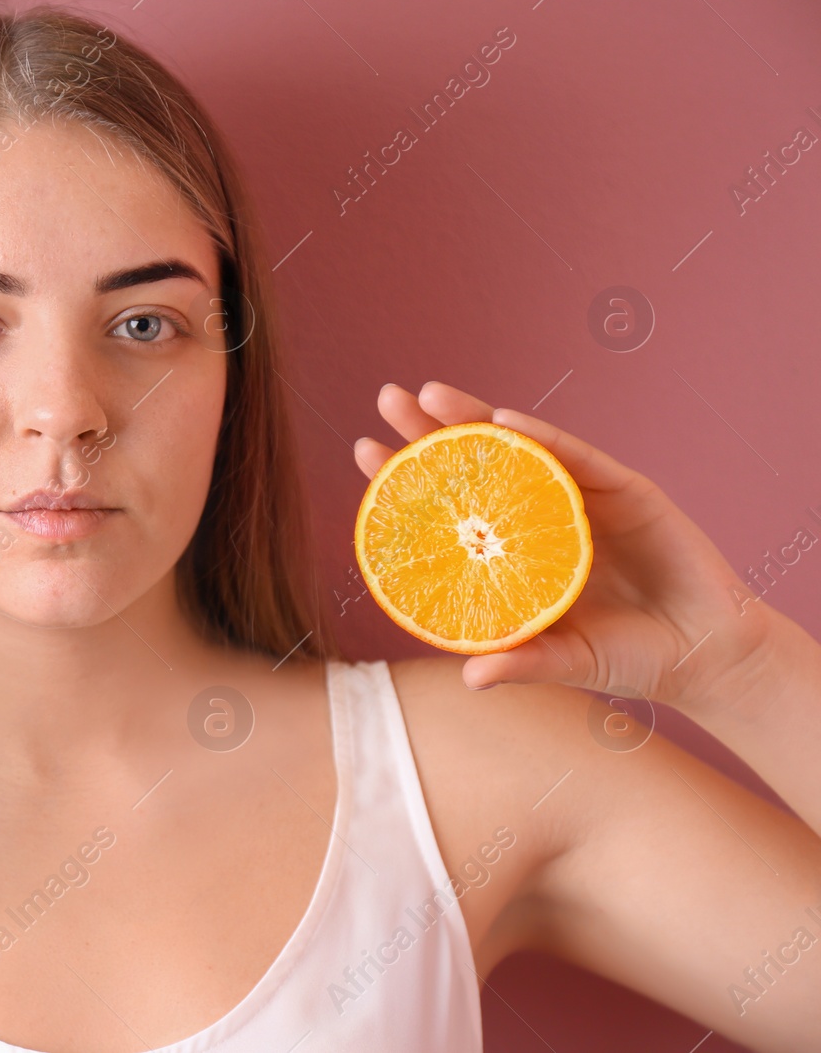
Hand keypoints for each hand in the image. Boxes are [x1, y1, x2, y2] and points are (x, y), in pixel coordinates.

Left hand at [353, 381, 772, 711]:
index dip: (407, 478)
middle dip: (429, 429)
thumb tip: (468, 678)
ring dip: (475, 417)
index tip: (363, 452)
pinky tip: (505, 421)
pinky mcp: (627, 490)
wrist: (708, 656)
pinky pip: (579, 457)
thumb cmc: (629, 659)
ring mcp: (583, 497)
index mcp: (513, 550)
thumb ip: (521, 663)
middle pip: (474, 463)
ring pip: (520, 447)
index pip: (449, 505)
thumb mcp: (566, 661)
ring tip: (429, 394)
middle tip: (387, 398)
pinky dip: (543, 438)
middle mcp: (540, 514)